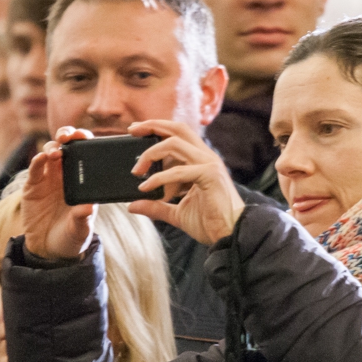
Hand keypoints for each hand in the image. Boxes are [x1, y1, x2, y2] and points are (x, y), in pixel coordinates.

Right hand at [22, 127, 97, 258]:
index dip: (84, 141)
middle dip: (67, 135)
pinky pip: (35, 169)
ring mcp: (48, 179)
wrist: (49, 250)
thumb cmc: (71, 237)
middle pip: (66, 146)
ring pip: (49, 153)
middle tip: (70, 136)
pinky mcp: (32, 186)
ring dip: (53, 148)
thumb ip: (83, 219)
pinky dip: (37, 161)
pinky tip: (41, 159)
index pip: (85, 153)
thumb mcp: (80, 230)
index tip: (86, 138)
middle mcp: (65, 175)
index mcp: (82, 180)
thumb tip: (87, 208)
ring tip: (57, 152)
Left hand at [127, 120, 243, 244]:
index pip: (179, 135)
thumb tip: (132, 205)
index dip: (158, 128)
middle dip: (153, 125)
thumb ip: (156, 206)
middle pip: (178, 129)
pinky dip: (159, 178)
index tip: (137, 131)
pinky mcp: (210, 175)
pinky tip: (146, 187)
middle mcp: (206, 157)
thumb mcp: (176, 213)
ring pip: (174, 144)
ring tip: (137, 171)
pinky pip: (178, 171)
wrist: (230, 236)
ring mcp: (210, 164)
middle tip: (132, 130)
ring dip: (151, 153)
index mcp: (201, 161)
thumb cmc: (210, 223)